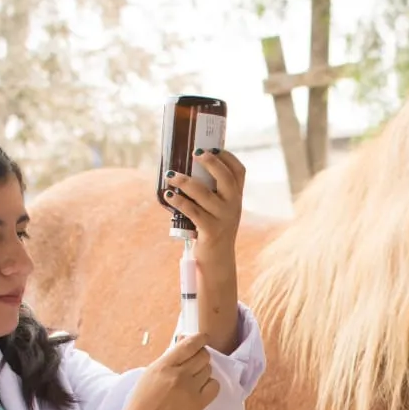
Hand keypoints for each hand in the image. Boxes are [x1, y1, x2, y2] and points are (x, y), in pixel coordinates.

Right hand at [98, 333, 219, 409]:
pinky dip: (210, 385)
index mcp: (164, 365)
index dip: (200, 339)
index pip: (189, 345)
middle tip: (196, 362)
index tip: (204, 338)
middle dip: (201, 356)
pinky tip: (202, 388)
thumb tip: (183, 342)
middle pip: (203, 356)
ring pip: (209, 370)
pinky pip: (214, 386)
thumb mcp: (150, 374)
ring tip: (194, 379)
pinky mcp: (198, 404)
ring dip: (204, 371)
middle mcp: (179, 375)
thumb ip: (168, 360)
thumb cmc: (142, 401)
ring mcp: (190, 390)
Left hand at [165, 151, 244, 354]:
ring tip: (170, 175)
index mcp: (237, 198)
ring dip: (185, 182)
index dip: (227, 157)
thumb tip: (184, 168)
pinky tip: (169, 195)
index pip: (239, 172)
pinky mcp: (210, 231)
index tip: (212, 147)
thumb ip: (211, 192)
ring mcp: (223, 219)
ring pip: (204, 194)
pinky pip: (192, 212)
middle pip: (225, 178)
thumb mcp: (219, 210)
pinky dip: (179, 202)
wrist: (217, 262)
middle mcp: (233, 206)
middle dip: (210, 162)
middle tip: (194, 152)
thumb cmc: (212, 230)